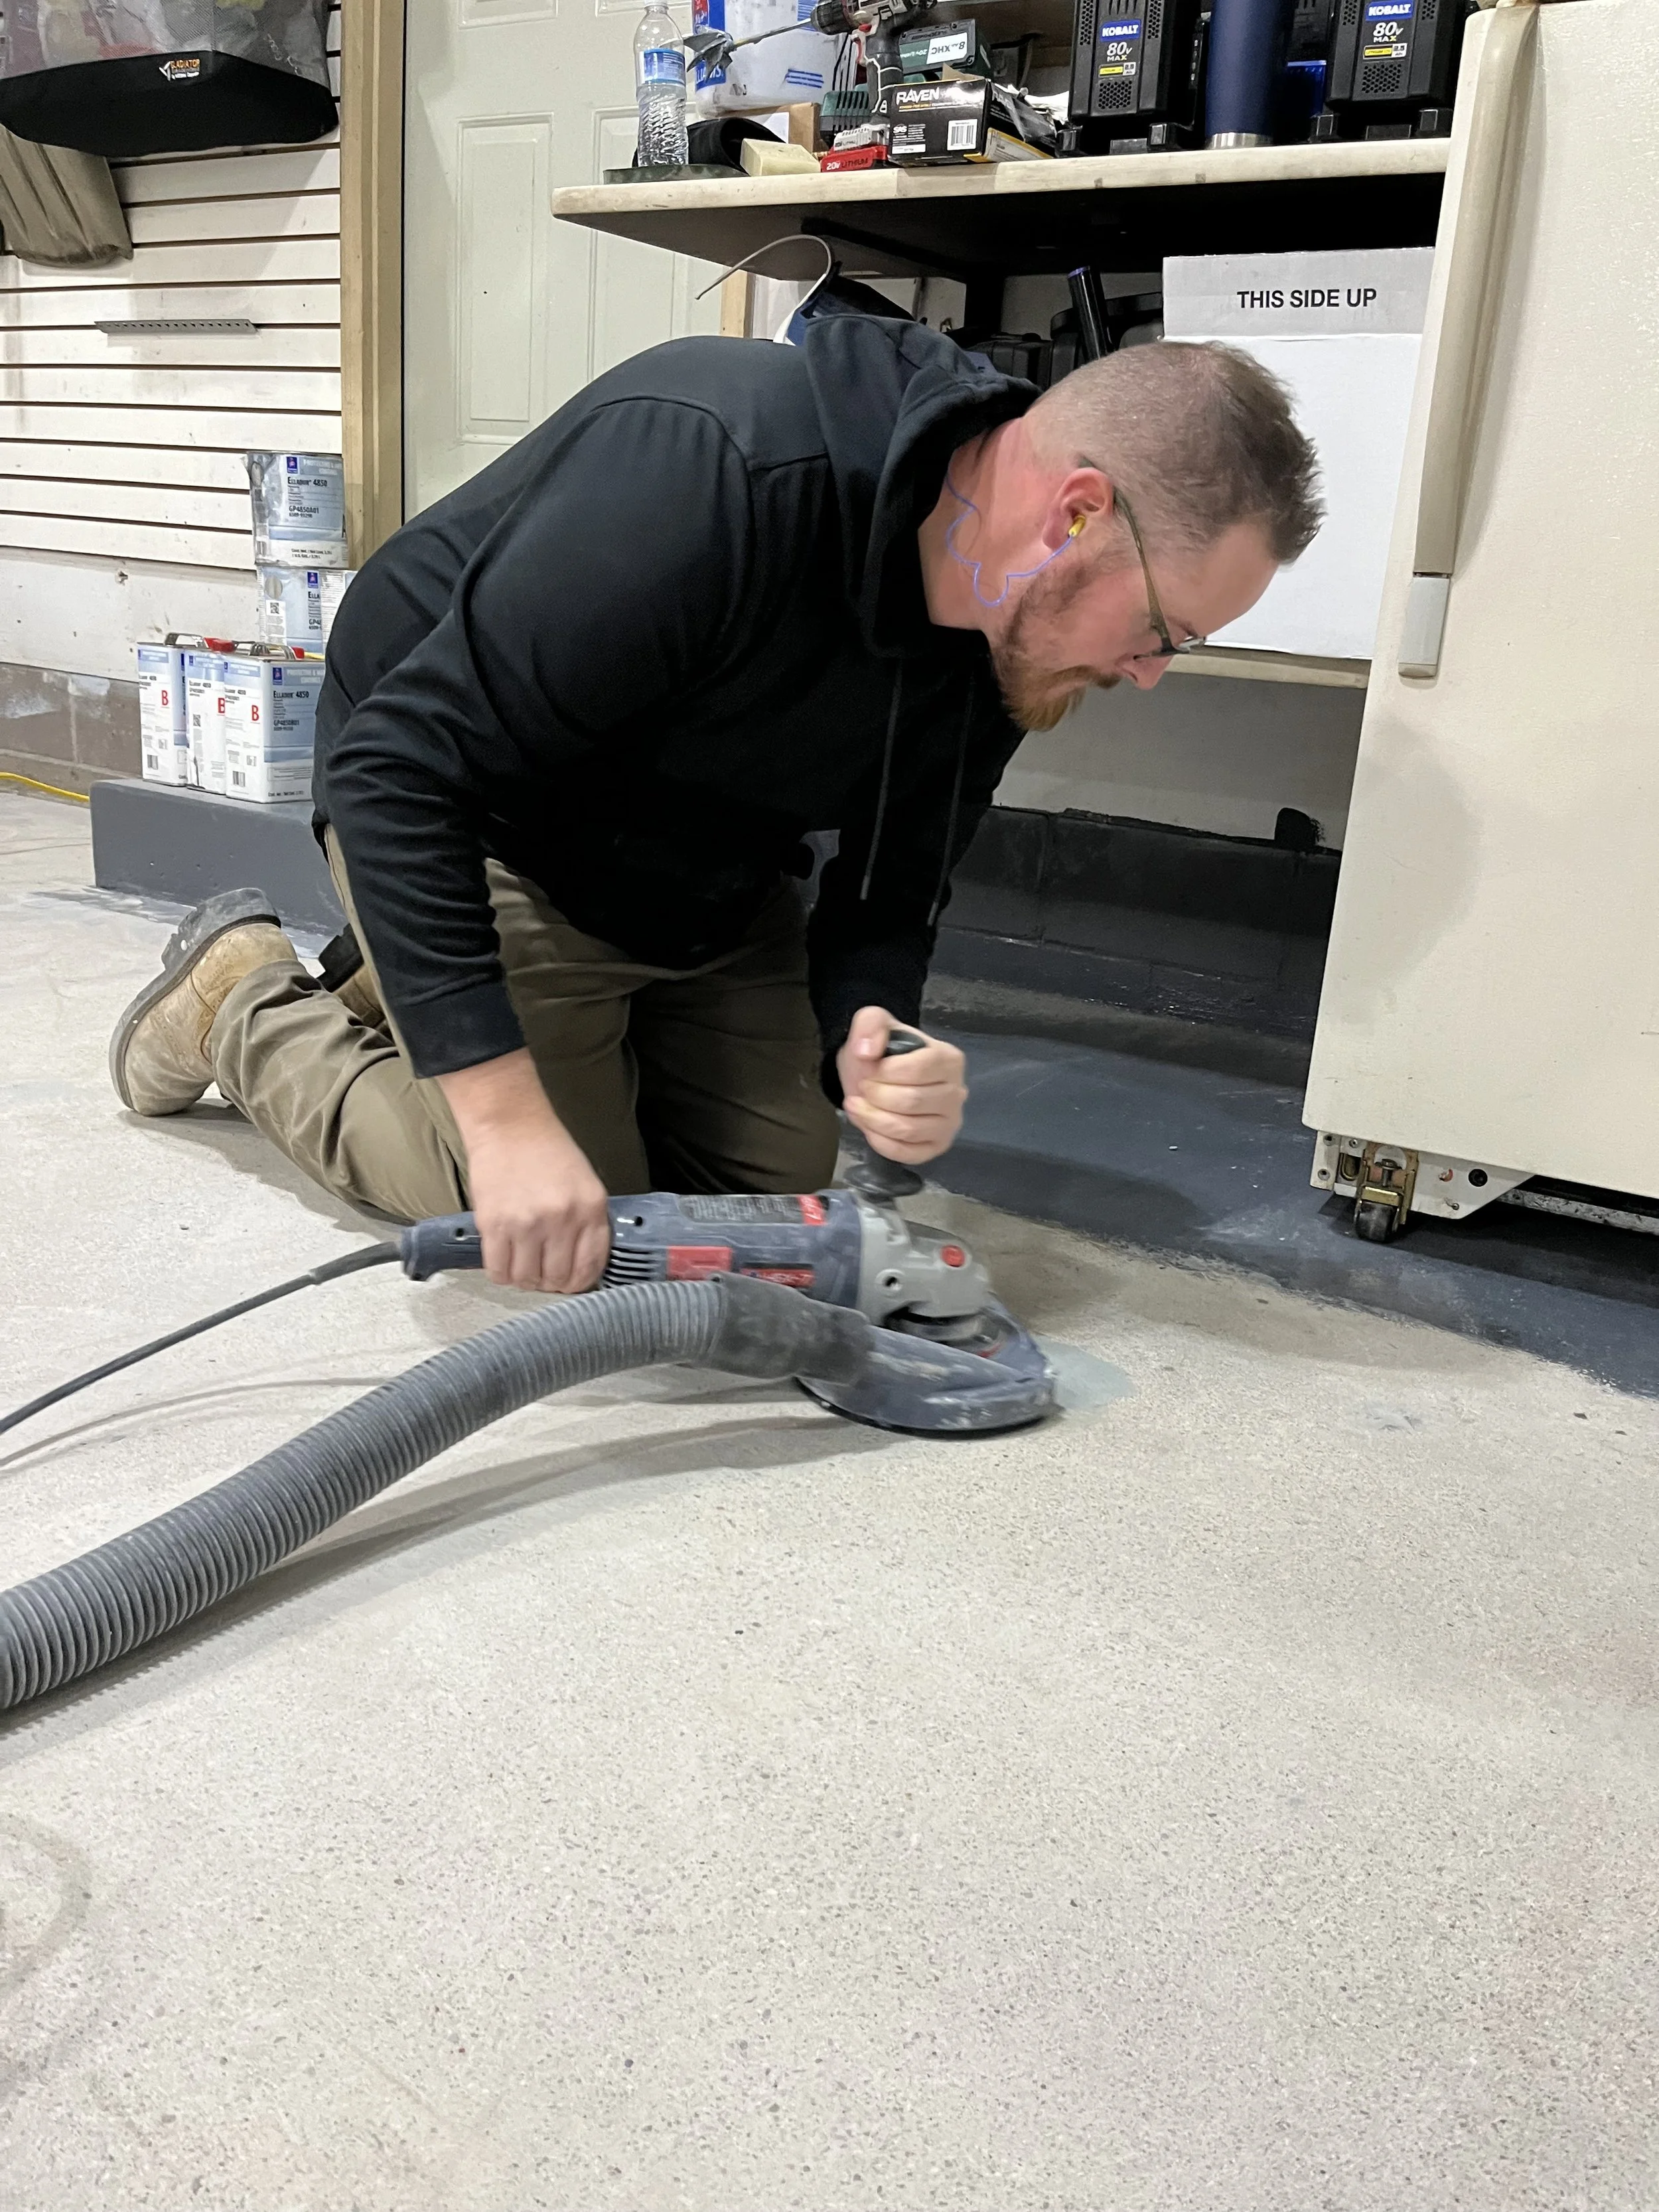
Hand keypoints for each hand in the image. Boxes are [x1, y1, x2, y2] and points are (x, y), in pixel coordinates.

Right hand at [437, 1050, 610, 1291]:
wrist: (510, 1125)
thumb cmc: (548, 1151)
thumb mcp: (585, 1185)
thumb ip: (588, 1224)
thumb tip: (580, 1266)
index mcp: (591, 1208)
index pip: (590, 1267)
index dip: (579, 1283)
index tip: (570, 1282)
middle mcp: (562, 1219)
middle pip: (558, 1278)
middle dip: (551, 1282)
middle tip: (543, 1273)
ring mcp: (527, 1224)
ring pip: (527, 1279)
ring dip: (525, 1279)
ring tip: (523, 1264)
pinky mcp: (495, 1225)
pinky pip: (499, 1271)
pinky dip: (502, 1274)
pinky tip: (505, 1262)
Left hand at [836, 1006, 966, 1164]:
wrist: (878, 1076)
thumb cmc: (882, 1052)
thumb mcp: (873, 1024)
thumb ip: (870, 1025)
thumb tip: (867, 1051)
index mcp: (949, 1059)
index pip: (918, 1069)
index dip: (884, 1073)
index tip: (867, 1069)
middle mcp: (957, 1093)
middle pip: (912, 1102)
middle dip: (875, 1097)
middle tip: (860, 1090)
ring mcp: (949, 1123)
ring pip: (909, 1130)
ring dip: (873, 1120)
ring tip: (856, 1107)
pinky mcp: (936, 1146)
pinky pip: (909, 1154)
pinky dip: (881, 1143)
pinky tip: (869, 1128)